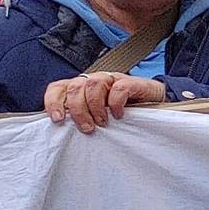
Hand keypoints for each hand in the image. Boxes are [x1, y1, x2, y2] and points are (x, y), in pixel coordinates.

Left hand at [43, 72, 166, 132]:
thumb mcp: (96, 115)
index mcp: (80, 87)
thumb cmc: (122, 113)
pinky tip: (118, 115)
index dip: (53, 102)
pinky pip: (119, 88)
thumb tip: (62, 130)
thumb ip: (81, 117)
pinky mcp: (131, 82)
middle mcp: (93, 80)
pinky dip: (115, 103)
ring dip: (95, 107)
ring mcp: (112, 79)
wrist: (155, 104)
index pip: (58, 87)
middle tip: (87, 128)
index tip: (58, 119)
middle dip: (78, 110)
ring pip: (93, 85)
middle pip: (75, 88)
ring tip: (102, 123)